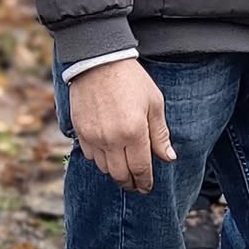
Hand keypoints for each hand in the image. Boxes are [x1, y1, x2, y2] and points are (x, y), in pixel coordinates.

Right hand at [67, 59, 174, 192]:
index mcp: (134, 132)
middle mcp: (111, 139)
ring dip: (115, 172)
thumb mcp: (154, 102)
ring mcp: (93, 137)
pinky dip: (100, 159)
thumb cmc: (131, 79)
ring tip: (123, 169)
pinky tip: (108, 153)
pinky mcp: (80, 131)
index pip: (141, 168)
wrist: (98, 61)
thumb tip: (168, 158)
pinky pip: (90, 156)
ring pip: (105, 168)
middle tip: (136, 185)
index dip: (145, 182)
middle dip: (130, 183)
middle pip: (121, 175)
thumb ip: (160, 133)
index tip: (147, 187)